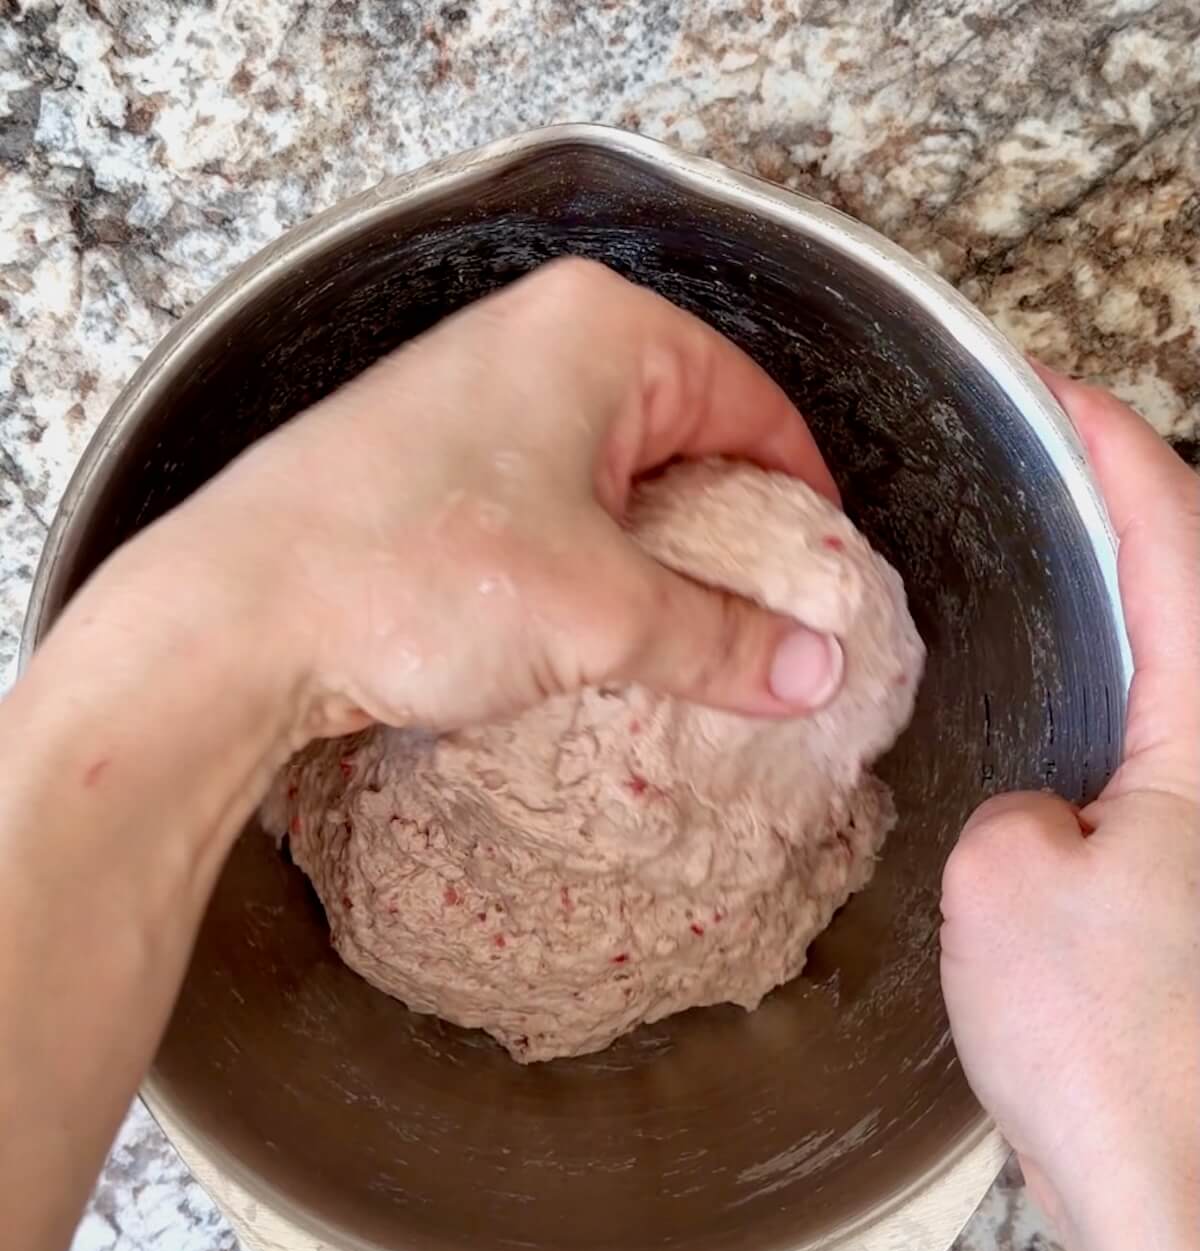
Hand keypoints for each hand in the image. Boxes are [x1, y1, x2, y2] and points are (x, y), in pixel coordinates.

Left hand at [0, 261, 841, 1250]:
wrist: (233, 620)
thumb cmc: (415, 574)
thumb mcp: (600, 615)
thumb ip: (723, 639)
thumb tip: (814, 670)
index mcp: (599, 332)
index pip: (752, 403)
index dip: (803, 497)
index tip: (827, 580)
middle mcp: (535, 342)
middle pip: (684, 436)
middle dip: (728, 533)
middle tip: (764, 624)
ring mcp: (472, 399)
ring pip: (611, 477)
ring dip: (652, 558)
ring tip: (683, 642)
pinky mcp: (427, 463)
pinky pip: (546, 504)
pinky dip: (583, 564)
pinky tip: (589, 632)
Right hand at [940, 370, 1198, 1250]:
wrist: (1186, 1225)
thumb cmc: (1122, 1059)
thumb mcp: (1006, 881)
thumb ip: (1014, 809)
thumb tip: (1042, 823)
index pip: (1176, 540)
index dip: (1111, 451)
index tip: (1051, 392)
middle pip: (1193, 605)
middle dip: (1128, 524)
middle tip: (1041, 479)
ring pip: (1177, 696)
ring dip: (1121, 632)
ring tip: (1037, 592)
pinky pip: (1162, 776)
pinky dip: (1113, 735)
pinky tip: (1051, 751)